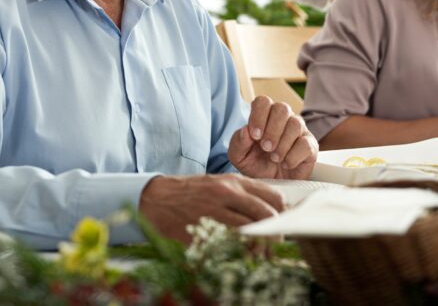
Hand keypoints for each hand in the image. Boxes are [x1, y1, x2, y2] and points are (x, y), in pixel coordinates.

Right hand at [139, 174, 283, 242]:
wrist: (155, 199)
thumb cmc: (189, 193)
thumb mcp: (217, 183)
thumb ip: (243, 194)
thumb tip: (272, 210)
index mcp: (232, 182)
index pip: (273, 197)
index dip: (282, 215)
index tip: (281, 226)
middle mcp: (226, 194)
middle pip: (266, 215)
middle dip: (275, 234)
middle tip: (274, 246)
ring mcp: (213, 212)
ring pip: (250, 232)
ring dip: (259, 247)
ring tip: (258, 254)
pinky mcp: (202, 229)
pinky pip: (229, 244)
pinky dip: (238, 253)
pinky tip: (238, 256)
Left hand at [228, 96, 316, 179]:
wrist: (271, 184)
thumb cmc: (256, 165)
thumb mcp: (239, 157)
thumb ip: (238, 142)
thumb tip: (245, 131)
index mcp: (264, 116)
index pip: (263, 102)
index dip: (258, 116)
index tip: (255, 135)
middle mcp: (283, 119)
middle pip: (282, 108)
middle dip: (272, 130)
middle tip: (266, 147)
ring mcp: (299, 131)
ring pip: (295, 124)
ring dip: (282, 144)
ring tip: (274, 158)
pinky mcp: (310, 145)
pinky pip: (306, 143)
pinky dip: (293, 156)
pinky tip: (286, 163)